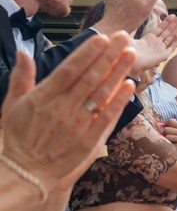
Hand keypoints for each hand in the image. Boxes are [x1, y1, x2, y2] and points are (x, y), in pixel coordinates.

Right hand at [2, 33, 135, 195]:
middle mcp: (62, 108)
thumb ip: (21, 78)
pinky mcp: (88, 142)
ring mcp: (77, 125)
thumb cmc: (16, 137)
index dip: (88, 53)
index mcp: (43, 97)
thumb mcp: (11, 105)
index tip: (102, 38)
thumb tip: (23, 53)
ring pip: (102, 93)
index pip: (70, 69)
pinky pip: (107, 117)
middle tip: (124, 37)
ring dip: (118, 72)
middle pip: (91, 77)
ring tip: (131, 54)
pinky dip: (118, 101)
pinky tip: (129, 85)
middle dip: (109, 55)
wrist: (23, 172)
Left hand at [130, 14, 176, 74]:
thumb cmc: (128, 52)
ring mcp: (160, 49)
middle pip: (168, 31)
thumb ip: (128, 34)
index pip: (160, 28)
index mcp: (148, 40)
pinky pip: (171, 46)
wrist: (131, 62)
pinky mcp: (163, 55)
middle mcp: (156, 44)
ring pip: (171, 37)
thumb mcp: (128, 39)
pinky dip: (175, 40)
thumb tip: (124, 29)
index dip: (166, 22)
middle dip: (175, 23)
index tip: (172, 15)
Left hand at [162, 119, 176, 159]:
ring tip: (171, 145)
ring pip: (166, 137)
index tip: (168, 131)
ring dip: (166, 142)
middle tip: (169, 139)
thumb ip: (175, 129)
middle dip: (165, 134)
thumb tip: (162, 127)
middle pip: (166, 129)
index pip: (170, 121)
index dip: (167, 126)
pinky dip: (169, 148)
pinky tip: (173, 149)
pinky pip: (169, 145)